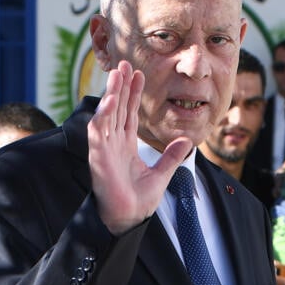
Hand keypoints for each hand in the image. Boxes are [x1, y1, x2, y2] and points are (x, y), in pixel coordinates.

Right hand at [89, 60, 192, 234]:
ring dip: (111, 94)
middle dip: (120, 86)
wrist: (128, 220)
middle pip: (116, 108)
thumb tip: (186, 140)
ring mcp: (104, 149)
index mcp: (125, 146)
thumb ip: (172, 157)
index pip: (128, 113)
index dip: (132, 93)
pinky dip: (103, 116)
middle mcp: (113, 144)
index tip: (138, 74)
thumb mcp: (162, 174)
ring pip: (106, 114)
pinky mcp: (98, 157)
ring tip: (117, 74)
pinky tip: (110, 101)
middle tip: (124, 64)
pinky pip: (98, 132)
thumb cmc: (138, 202)